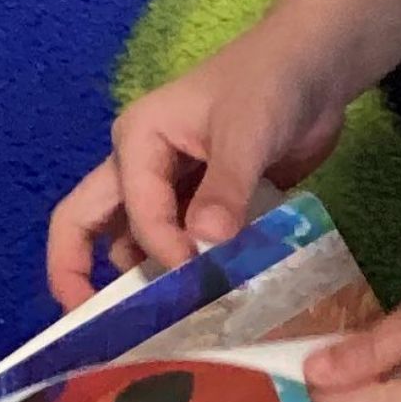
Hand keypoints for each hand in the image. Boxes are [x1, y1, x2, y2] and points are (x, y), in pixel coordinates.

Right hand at [44, 0, 400, 304]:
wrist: (317, 67)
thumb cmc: (274, 80)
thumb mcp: (250, 129)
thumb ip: (226, 187)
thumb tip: (204, 245)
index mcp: (137, 140)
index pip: (131, 210)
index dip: (160, 249)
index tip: (197, 275)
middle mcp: (139, 168)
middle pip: (87, 226)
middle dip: (82, 278)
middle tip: (98, 335)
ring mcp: (169, 190)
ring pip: (135, 245)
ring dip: (147, 282)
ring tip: (170, 327)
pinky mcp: (201, 207)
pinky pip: (180, 248)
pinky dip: (188, 277)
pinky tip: (210, 305)